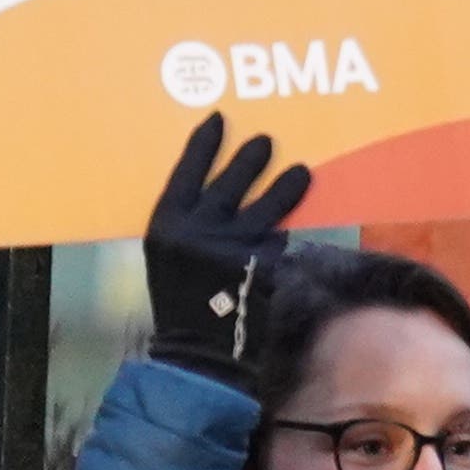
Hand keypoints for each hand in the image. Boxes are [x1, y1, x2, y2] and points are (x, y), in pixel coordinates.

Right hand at [141, 112, 308, 369]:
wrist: (195, 351)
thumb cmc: (180, 300)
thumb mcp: (169, 255)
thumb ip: (190, 223)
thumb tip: (221, 187)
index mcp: (167, 225)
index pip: (186, 172)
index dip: (202, 145)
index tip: (218, 119)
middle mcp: (199, 231)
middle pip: (230, 182)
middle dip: (250, 159)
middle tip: (266, 140)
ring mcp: (234, 250)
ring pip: (268, 209)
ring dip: (287, 188)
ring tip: (302, 171)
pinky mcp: (264, 270)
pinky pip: (280, 246)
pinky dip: (283, 245)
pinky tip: (287, 242)